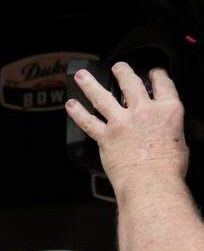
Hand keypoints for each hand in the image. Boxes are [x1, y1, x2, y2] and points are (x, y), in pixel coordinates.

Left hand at [66, 64, 188, 197]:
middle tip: (117, 67)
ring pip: (102, 98)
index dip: (157, 75)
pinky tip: (71, 105)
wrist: (151, 183)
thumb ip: (169, 130)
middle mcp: (143, 112)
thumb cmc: (167, 168)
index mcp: (168, 111)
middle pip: (131, 83)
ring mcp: (122, 123)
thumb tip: (165, 132)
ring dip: (90, 84)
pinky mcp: (106, 137)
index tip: (153, 72)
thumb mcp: (180, 142)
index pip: (163, 84)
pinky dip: (77, 113)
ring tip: (82, 76)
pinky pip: (88, 122)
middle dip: (122, 71)